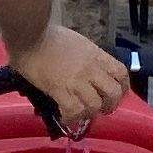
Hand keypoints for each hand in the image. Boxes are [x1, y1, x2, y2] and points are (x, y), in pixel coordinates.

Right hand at [11, 24, 131, 132]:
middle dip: (109, 105)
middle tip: (100, 109)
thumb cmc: (47, 34)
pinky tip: (65, 117)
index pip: (121, 73)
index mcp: (96, 55)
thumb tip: (86, 68)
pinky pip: (74, 110)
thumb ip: (87, 55)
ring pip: (95, 105)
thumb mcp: (77, 42)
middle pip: (113, 93)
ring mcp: (76, 80)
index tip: (116, 94)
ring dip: (89, 113)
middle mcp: (90, 69)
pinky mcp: (59, 89)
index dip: (123, 88)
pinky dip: (71, 118)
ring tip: (80, 114)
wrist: (29, 34)